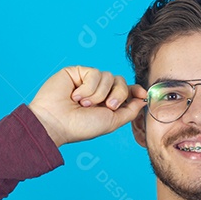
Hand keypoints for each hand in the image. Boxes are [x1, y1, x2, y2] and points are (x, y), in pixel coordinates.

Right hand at [28, 66, 146, 146]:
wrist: (56, 122)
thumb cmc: (81, 126)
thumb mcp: (111, 122)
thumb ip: (129, 111)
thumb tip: (144, 99)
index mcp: (107, 103)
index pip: (126, 90)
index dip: (135, 90)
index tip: (143, 94)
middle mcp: (99, 91)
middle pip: (121, 81)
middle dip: (118, 95)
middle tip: (107, 106)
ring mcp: (88, 80)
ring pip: (109, 77)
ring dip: (99, 94)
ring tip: (84, 104)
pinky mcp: (78, 72)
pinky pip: (95, 73)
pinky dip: (88, 88)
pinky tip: (75, 96)